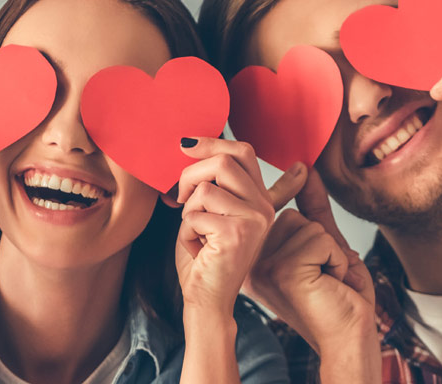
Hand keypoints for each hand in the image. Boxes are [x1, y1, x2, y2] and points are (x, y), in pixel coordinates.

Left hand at [174, 138, 276, 312]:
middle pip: (223, 161)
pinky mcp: (236, 234)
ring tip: (195, 232)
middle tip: (178, 198)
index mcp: (259, 199)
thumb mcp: (210, 212)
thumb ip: (212, 184)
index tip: (184, 145)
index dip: (212, 142)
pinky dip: (185, 232)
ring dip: (187, 211)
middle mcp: (263, 207)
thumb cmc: (203, 258)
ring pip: (205, 189)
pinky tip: (198, 250)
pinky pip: (194, 215)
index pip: (242, 152)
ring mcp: (253, 220)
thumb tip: (189, 144)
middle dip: (189, 175)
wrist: (207, 300)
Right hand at [250, 163, 376, 353]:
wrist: (349, 335)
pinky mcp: (283, 270)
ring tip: (326, 279)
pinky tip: (330, 283)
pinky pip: (318, 237)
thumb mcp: (325, 245)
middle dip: (320, 241)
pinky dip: (336, 258)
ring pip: (305, 225)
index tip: (300, 208)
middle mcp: (251, 264)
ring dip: (330, 251)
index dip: (288, 203)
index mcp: (253, 260)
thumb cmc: (339, 298)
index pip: (272, 213)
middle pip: (290, 216)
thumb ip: (312, 209)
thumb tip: (307, 169)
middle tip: (323, 274)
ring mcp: (263, 267)